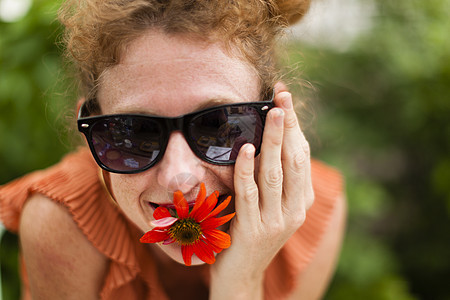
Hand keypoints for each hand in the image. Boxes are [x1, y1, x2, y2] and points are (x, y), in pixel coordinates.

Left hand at [209, 84, 313, 298]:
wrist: (241, 274)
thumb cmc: (251, 232)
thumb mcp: (268, 203)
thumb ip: (271, 176)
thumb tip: (265, 139)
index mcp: (301, 201)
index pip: (302, 156)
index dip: (295, 126)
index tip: (285, 98)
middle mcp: (295, 210)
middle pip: (294, 161)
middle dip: (289, 127)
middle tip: (283, 97)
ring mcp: (275, 221)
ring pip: (276, 174)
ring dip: (274, 141)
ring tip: (273, 113)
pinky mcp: (253, 230)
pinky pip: (250, 194)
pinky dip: (248, 169)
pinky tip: (246, 148)